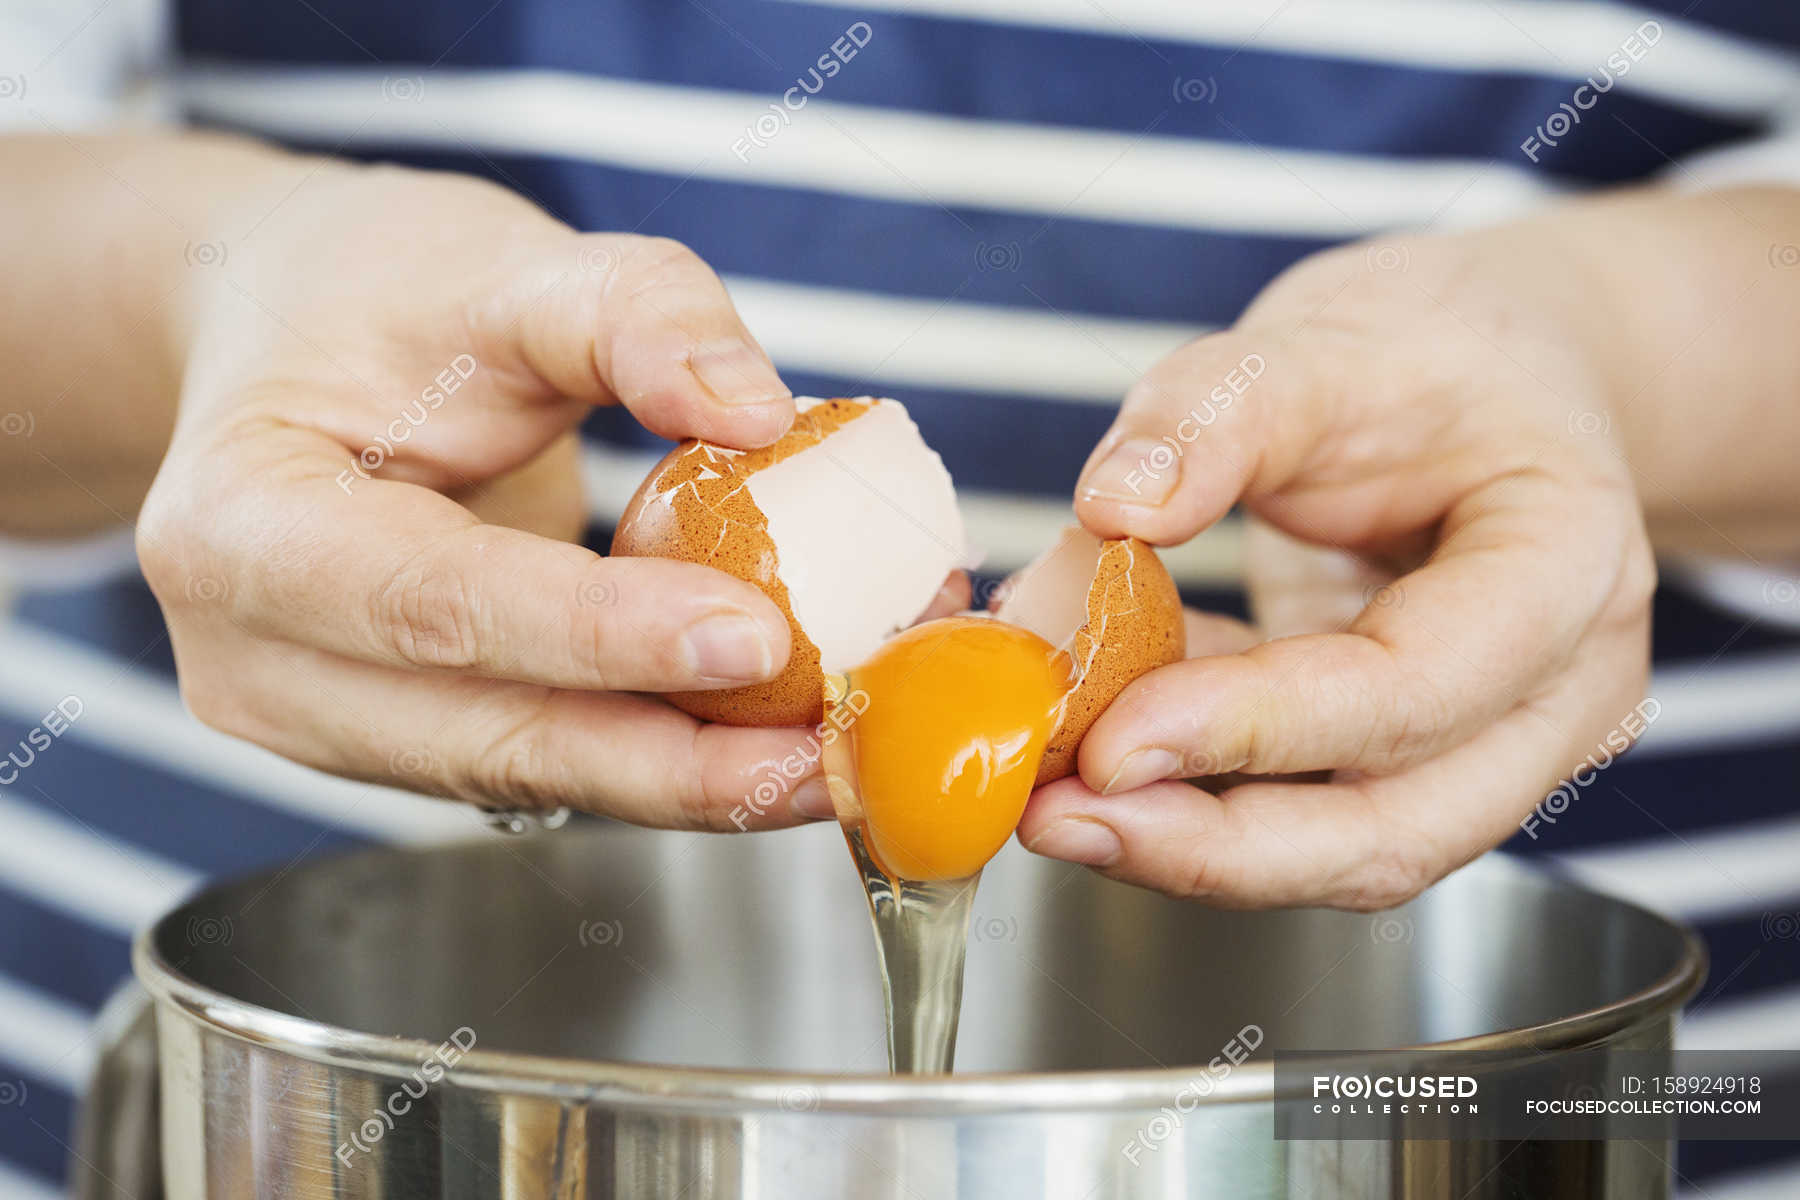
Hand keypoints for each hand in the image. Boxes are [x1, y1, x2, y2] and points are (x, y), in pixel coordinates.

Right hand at [137, 159, 829, 829]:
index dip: (598, 635)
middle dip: (673, 763)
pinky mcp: (400, 740)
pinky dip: (661, 753)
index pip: (435, 602)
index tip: (754, 636)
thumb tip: (761, 414)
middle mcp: (259, 660)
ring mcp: (324, 720)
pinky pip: (544, 758)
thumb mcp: (504, 262)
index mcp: (241, 525)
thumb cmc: (380, 297)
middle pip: (486, 737)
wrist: (295, 344)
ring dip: (688, 779)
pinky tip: (771, 737)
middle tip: (828, 754)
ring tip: (830, 756)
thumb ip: (635, 315)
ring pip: (527, 773)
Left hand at [1019, 233, 1655, 908]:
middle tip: (1056, 816)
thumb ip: (1219, 411)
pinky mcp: (1403, 760)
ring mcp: (1488, 743)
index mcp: (1565, 569)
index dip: (1257, 729)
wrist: (1494, 379)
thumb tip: (1114, 505)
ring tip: (1050, 806)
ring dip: (1187, 843)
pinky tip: (1090, 753)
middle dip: (1212, 846)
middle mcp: (1553, 691)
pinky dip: (1190, 792)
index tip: (1111, 740)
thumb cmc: (1435, 356)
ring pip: (1343, 848)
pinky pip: (1298, 806)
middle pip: (1394, 830)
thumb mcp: (1328, 339)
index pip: (1416, 690)